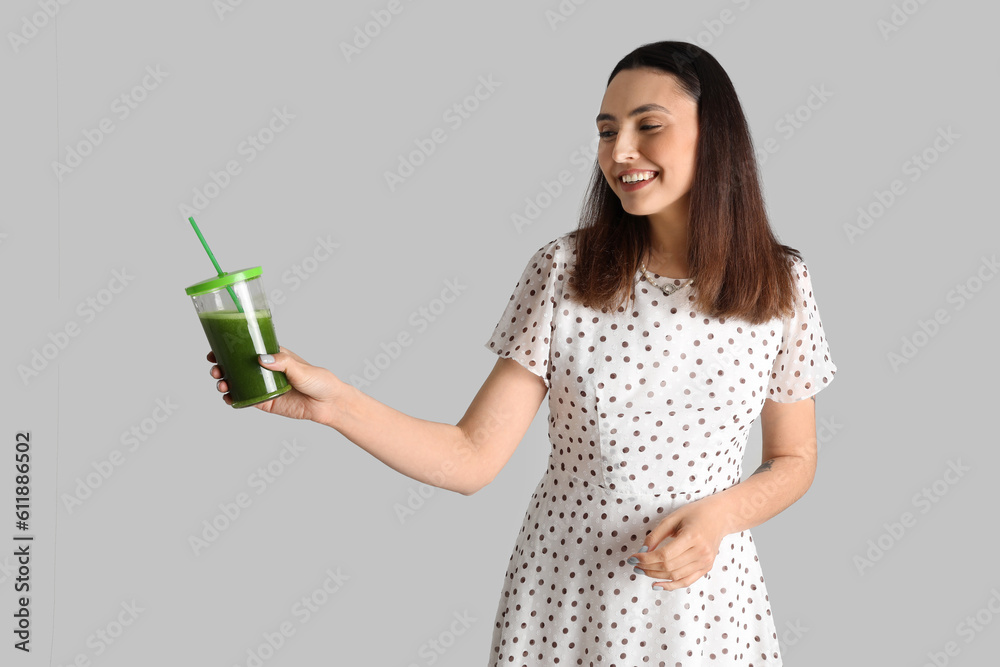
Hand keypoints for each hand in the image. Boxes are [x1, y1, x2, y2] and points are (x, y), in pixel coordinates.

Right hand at [208, 346, 343, 423]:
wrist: (329, 404)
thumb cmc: (319, 380)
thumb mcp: (301, 368)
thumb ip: (282, 362)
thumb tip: (262, 358)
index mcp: (273, 356)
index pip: (246, 349)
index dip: (228, 349)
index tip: (214, 351)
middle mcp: (265, 370)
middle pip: (236, 366)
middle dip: (221, 367)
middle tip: (215, 369)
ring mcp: (263, 386)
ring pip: (238, 383)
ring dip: (225, 383)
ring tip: (221, 384)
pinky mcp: (266, 403)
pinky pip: (245, 400)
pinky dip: (234, 399)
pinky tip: (228, 398)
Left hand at [628, 494, 729, 590]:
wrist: (720, 516)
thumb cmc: (695, 513)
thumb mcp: (673, 518)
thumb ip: (656, 535)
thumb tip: (642, 551)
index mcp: (692, 537)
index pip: (664, 555)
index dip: (646, 559)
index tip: (633, 558)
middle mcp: (701, 552)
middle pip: (669, 567)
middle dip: (648, 568)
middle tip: (635, 564)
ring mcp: (705, 562)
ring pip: (675, 576)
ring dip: (656, 576)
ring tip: (642, 571)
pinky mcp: (706, 567)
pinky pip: (687, 581)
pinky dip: (671, 585)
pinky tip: (657, 585)